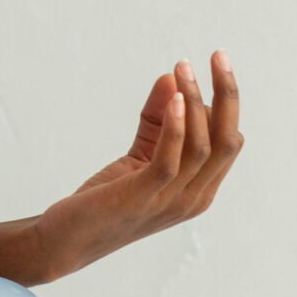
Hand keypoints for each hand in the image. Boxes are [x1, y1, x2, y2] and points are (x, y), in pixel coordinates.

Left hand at [33, 52, 242, 284]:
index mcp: (199, 190)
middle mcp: (194, 198)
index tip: (210, 67)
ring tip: (183, 67)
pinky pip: (171, 159)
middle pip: (228, 141)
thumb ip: (156, 120)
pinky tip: (174, 97)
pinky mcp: (143, 197)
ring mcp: (171, 201)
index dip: (226, 103)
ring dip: (196, 100)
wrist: (66, 241)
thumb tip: (170, 77)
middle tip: (219, 55)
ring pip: (202, 145)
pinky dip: (176, 126)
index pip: (229, 142)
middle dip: (228, 94)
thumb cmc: (106, 200)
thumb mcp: (138, 155)